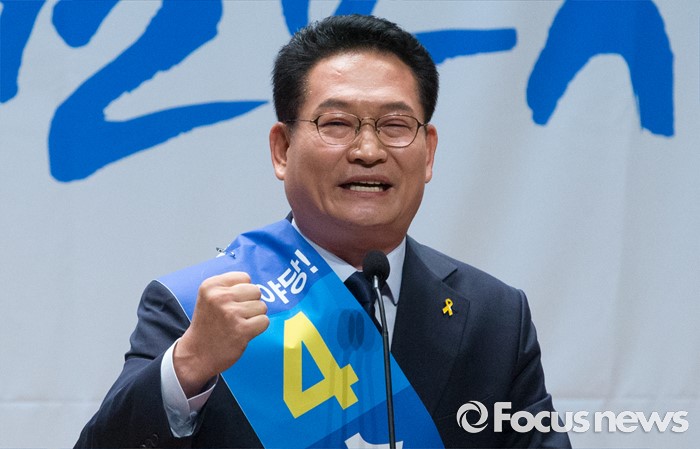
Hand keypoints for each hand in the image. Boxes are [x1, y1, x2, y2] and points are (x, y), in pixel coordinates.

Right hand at [173, 271, 268, 396]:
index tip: (231, 303)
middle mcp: (220, 297)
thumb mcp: (209, 298)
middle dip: (251, 303)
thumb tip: (256, 285)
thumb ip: (230, 287)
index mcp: (211, 286)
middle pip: (256, 291)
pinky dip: (258, 328)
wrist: (196, 354)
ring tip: (238, 324)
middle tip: (236, 315)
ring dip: (254, 317)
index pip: (245, 277)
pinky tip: (244, 332)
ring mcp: (231, 313)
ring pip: (262, 306)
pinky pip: (264, 321)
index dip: (243, 291)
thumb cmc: (208, 325)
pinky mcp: (241, 330)